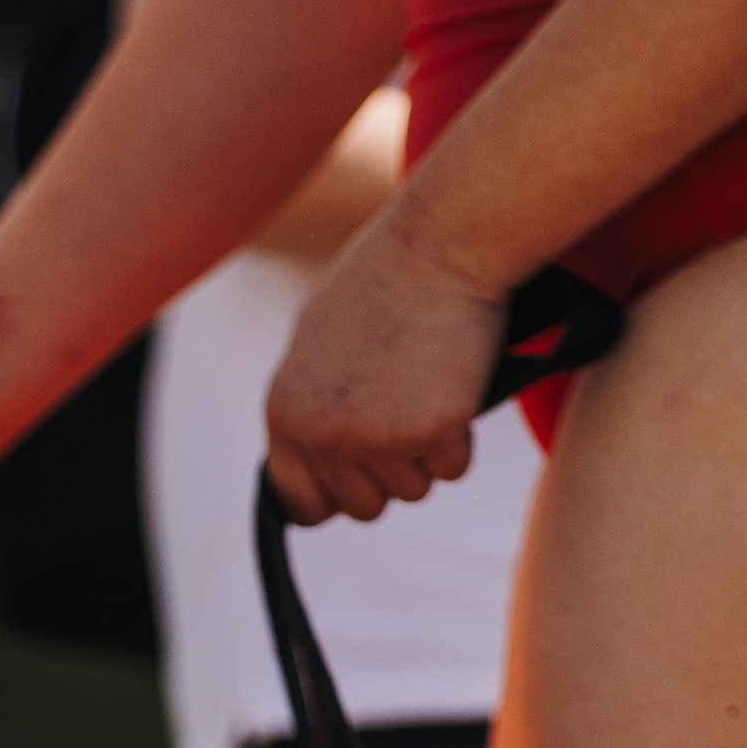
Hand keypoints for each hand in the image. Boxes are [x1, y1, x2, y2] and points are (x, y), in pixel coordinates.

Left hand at [264, 207, 505, 523]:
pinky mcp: (430, 433)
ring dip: (426, 452)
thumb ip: (308, 404)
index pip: (298, 500)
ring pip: (411, 490)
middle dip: (389, 471)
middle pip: (363, 506)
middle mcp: (322, 435)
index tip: (358, 479)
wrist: (441, 241)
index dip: (333, 495)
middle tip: (406, 411)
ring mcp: (375, 438)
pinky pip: (452, 469)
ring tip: (427, 385)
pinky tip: (454, 384)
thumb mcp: (316, 342)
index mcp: (285, 412)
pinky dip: (461, 437)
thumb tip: (311, 453)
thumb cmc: (385, 280)